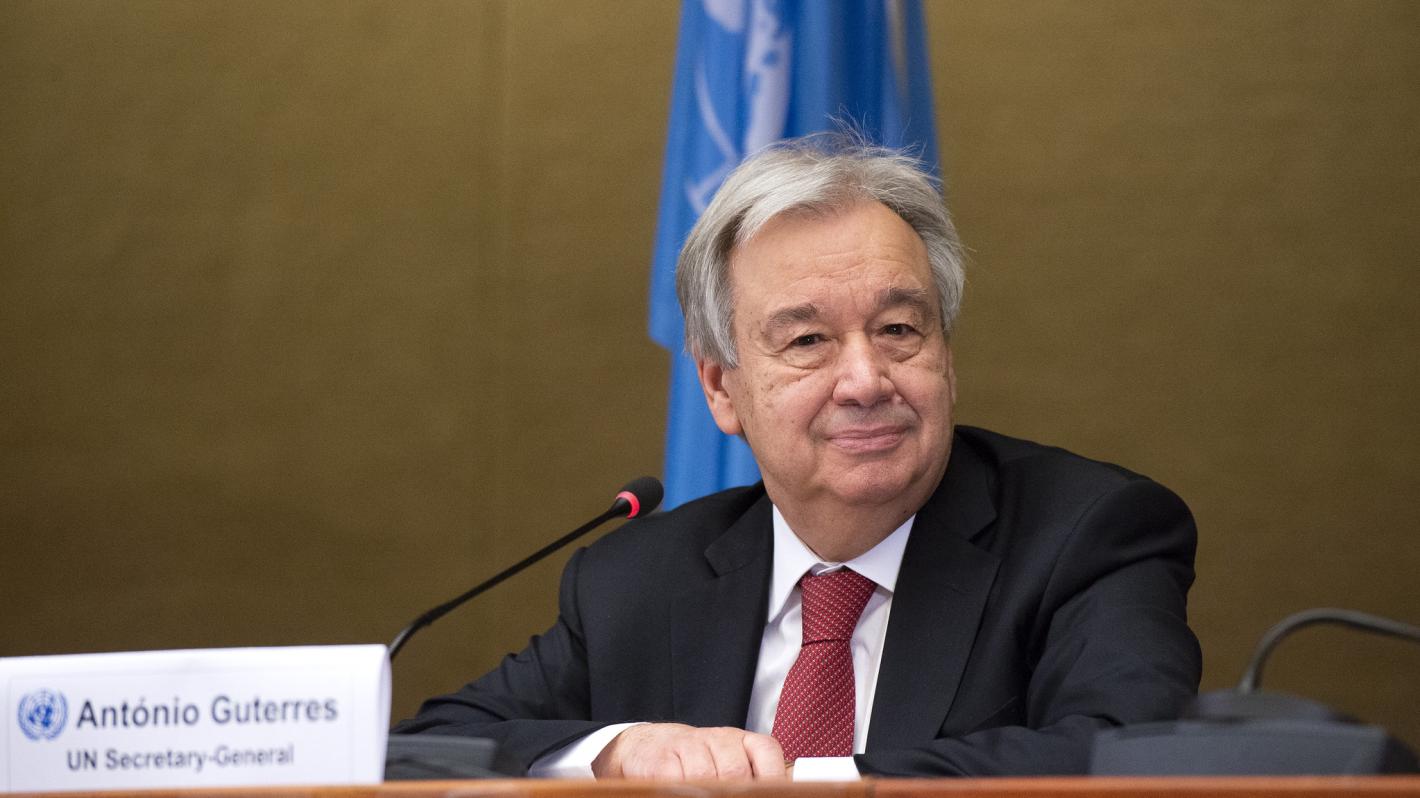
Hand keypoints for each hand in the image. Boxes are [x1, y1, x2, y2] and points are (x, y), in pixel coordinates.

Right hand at [591, 723, 787, 780]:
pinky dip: (683, 790)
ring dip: (708, 793)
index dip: (771, 778)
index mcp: (743, 740)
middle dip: (737, 793)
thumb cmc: (697, 762)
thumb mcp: (732, 763)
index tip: (768, 793)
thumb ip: (759, 774)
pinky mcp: (661, 759)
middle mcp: (718, 737)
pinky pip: (677, 779)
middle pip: (737, 771)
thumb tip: (788, 785)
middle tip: (732, 797)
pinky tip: (684, 792)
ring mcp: (688, 745)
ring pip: (706, 776)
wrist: (648, 746)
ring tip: (707, 794)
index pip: (766, 752)